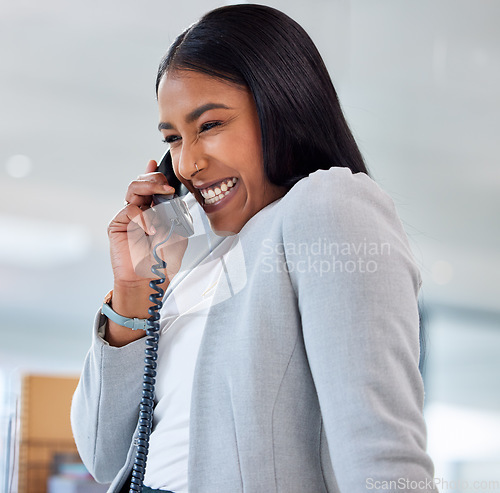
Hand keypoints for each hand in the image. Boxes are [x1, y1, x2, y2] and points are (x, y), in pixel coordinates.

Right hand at [108, 160, 187, 285]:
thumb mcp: (178, 232)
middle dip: (155, 179)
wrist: (149, 279)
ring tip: (161, 193)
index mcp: (155, 209)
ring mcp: (129, 216)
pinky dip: (142, 216)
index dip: (153, 174)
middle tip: (167, 187)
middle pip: (142, 183)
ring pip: (133, 189)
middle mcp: (141, 209)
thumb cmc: (163, 259)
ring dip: (148, 187)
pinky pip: (129, 210)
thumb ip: (175, 212)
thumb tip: (172, 196)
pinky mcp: (118, 224)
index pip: (152, 186)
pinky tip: (151, 228)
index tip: (156, 164)